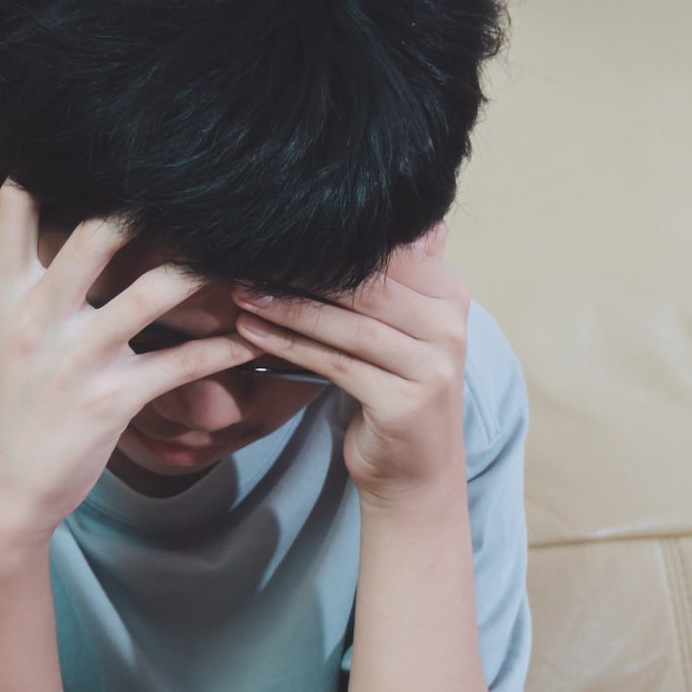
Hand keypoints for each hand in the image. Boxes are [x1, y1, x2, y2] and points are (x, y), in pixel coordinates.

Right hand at [0, 183, 263, 549]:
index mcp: (5, 293)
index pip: (22, 209)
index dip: (56, 165)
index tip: (104, 139)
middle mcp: (39, 316)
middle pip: (96, 234)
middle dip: (145, 203)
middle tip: (197, 179)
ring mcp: (78, 358)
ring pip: (151, 292)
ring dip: (203, 269)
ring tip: (242, 247)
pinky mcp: (112, 399)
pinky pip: (181, 363)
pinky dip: (225, 348)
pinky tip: (256, 334)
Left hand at [230, 223, 467, 509]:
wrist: (415, 475)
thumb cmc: (396, 394)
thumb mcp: (400, 331)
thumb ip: (389, 280)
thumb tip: (364, 217)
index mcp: (450, 297)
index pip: (383, 256)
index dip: (326, 243)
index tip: (272, 235)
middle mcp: (450, 327)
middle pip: (365, 287)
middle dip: (301, 271)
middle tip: (248, 258)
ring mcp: (432, 366)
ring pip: (347, 324)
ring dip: (287, 306)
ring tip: (242, 292)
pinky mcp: (405, 402)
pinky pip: (335, 363)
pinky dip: (289, 344)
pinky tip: (252, 331)